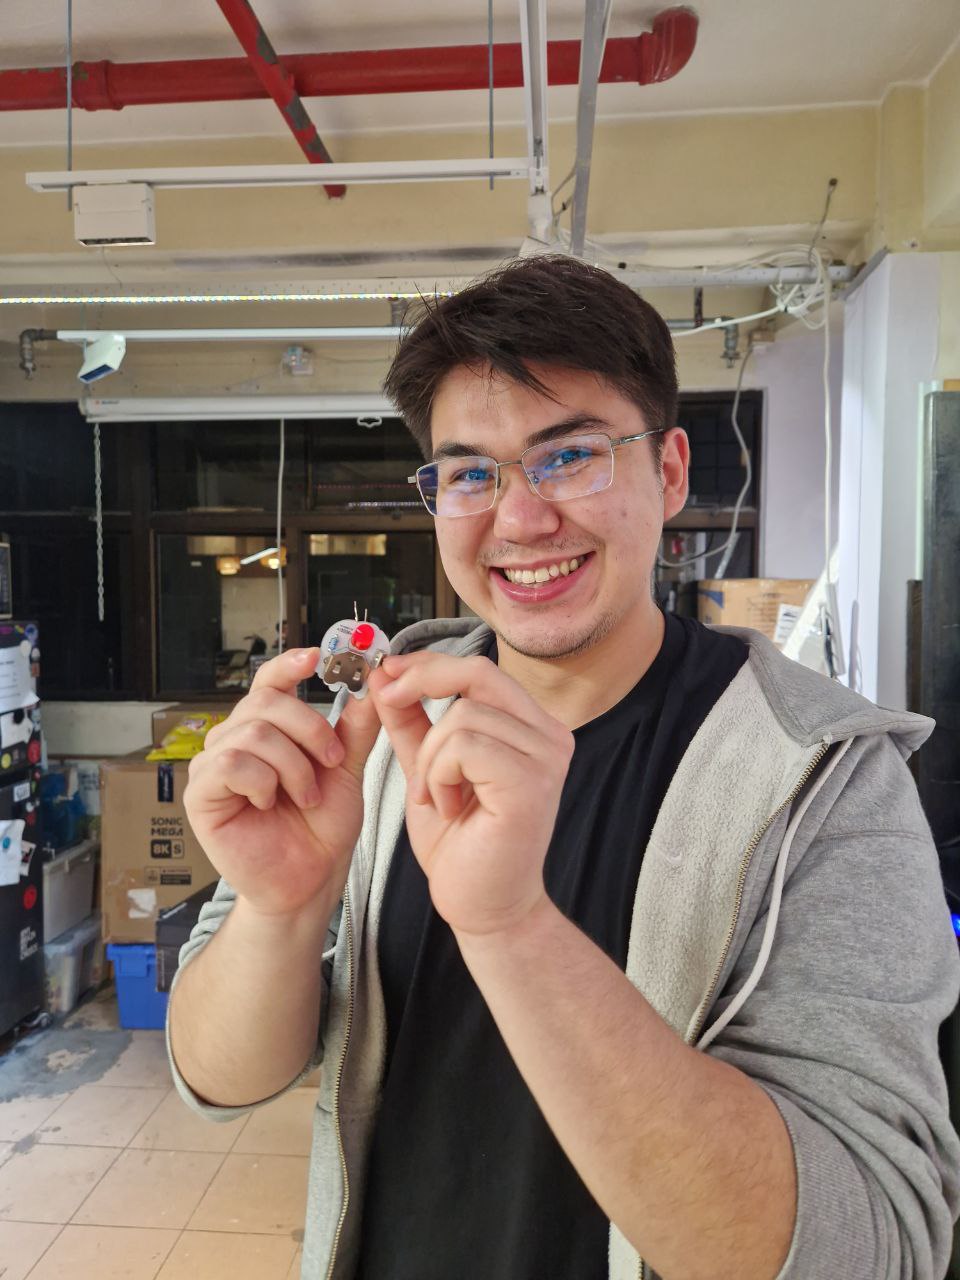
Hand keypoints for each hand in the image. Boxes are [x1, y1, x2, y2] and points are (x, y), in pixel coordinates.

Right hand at [183, 648, 381, 920]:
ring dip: (292, 766)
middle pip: (266, 702)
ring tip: (306, 796)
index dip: (290, 664)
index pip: (270, 680)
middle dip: (310, 729)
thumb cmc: (322, 828)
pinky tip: (270, 804)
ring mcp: (214, 765)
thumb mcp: (346, 769)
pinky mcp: (201, 793)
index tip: (319, 656)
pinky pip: (232, 764)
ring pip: (254, 733)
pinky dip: (263, 782)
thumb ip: (355, 726)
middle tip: (332, 763)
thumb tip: (371, 678)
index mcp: (268, 728)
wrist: (310, 879)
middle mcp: (236, 739)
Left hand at [369, 653, 573, 937]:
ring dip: (429, 758)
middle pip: (478, 673)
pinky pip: (464, 747)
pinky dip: (439, 776)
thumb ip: (413, 722)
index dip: (429, 663)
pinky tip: (449, 807)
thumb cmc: (463, 845)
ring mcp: (546, 758)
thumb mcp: (428, 768)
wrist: (483, 907)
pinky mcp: (531, 784)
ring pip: (462, 715)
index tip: (388, 672)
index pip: (480, 668)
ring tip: (436, 797)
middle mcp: (550, 736)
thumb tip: (387, 677)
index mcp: (533, 727)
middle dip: (421, 681)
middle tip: (386, 699)